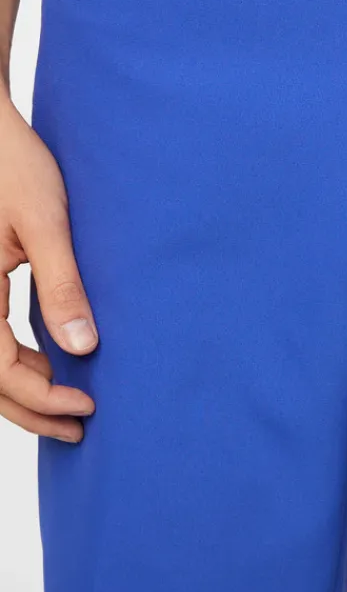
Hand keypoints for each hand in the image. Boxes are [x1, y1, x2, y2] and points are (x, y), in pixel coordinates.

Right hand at [0, 98, 96, 442]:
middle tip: (79, 427)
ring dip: (21, 390)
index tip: (88, 406)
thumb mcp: (46, 223)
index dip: (42, 398)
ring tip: (67, 404)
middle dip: (31, 409)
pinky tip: (47, 361)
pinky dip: (13, 360)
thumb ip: (61, 285)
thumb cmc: (14, 164)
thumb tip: (82, 347)